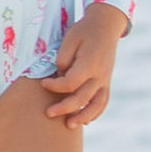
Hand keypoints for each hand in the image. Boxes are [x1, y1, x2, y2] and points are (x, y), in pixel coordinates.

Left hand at [41, 1, 127, 125]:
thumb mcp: (69, 39)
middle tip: (48, 113)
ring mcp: (105, 80)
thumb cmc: (83, 31)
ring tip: (68, 125)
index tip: (44, 84)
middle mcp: (99, 75)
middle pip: (82, 98)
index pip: (70, 83)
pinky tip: (85, 120)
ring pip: (96, 105)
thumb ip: (64, 59)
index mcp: (89, 64)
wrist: (105, 26)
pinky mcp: (107, 82)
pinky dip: (95, 113)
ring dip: (83, 117)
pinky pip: (103, 102)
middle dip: (64, 108)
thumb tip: (60, 76)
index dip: (55, 86)